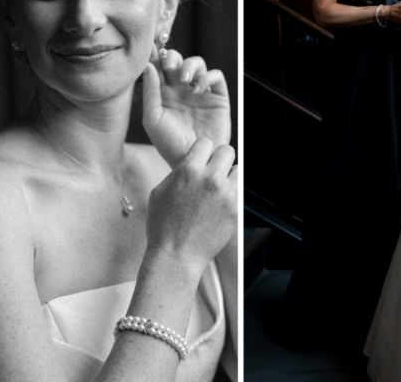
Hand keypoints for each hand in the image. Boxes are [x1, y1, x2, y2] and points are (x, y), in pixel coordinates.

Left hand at [142, 49, 230, 167]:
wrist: (193, 159)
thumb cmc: (169, 143)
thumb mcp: (152, 119)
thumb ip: (150, 92)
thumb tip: (148, 65)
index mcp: (164, 93)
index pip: (159, 66)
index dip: (156, 54)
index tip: (151, 47)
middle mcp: (182, 89)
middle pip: (178, 60)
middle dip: (173, 56)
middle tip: (168, 64)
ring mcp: (200, 92)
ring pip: (198, 64)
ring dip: (190, 64)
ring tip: (184, 78)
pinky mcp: (218, 97)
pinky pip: (216, 77)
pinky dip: (208, 77)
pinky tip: (198, 89)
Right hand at [146, 138, 238, 272]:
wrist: (177, 255)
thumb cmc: (164, 227)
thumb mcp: (160, 192)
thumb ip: (178, 172)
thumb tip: (190, 162)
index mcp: (188, 171)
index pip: (205, 143)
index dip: (202, 151)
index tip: (201, 161)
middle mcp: (209, 179)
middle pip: (226, 151)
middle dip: (219, 159)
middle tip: (213, 172)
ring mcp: (225, 194)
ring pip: (238, 169)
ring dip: (230, 176)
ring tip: (219, 188)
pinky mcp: (235, 209)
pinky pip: (240, 190)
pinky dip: (233, 193)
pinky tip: (221, 202)